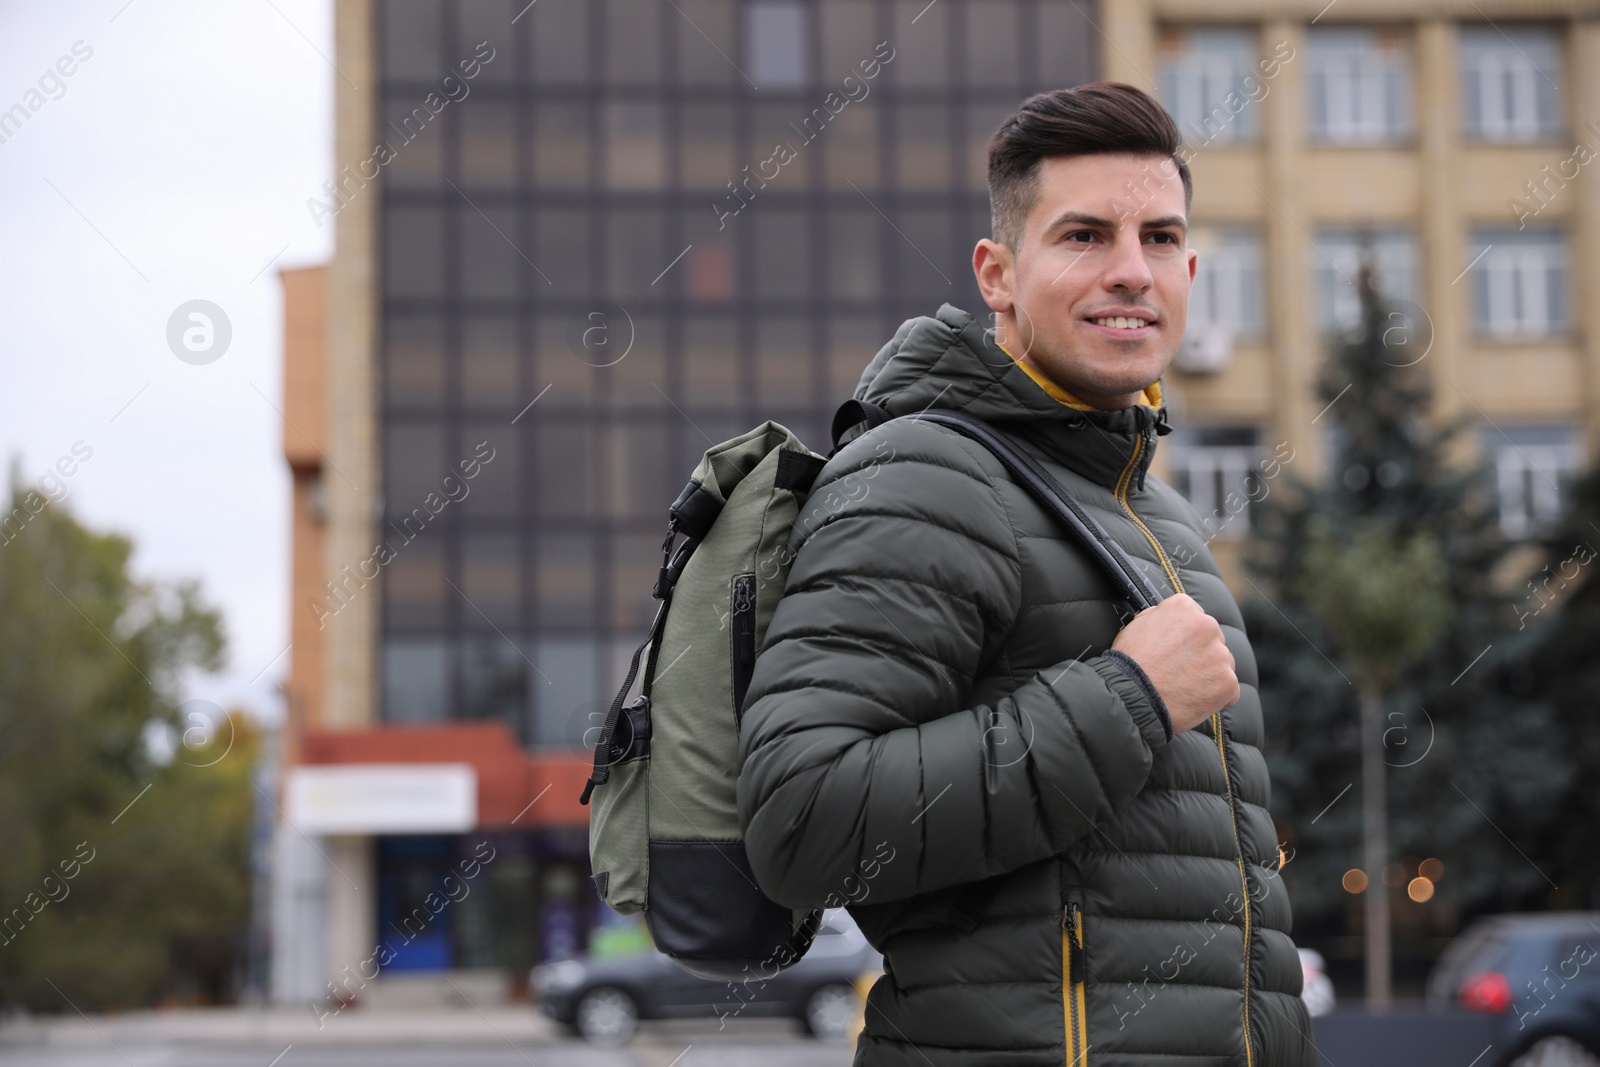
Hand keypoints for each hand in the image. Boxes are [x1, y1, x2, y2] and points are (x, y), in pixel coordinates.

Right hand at [1110, 594, 1237, 733]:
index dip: (1185, 635)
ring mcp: (1220, 655)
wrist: (1133, 697)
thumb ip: (1161, 617)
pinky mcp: (1228, 682)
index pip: (1195, 616)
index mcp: (1184, 608)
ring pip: (1223, 663)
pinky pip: (1229, 688)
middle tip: (1180, 669)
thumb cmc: (1130, 663)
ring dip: (1210, 672)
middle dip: (1201, 652)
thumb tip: (1174, 620)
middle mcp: (1207, 626)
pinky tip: (1194, 699)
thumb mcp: (1137, 625)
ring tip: (1186, 686)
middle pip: (1213, 638)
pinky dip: (1216, 695)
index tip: (1176, 648)